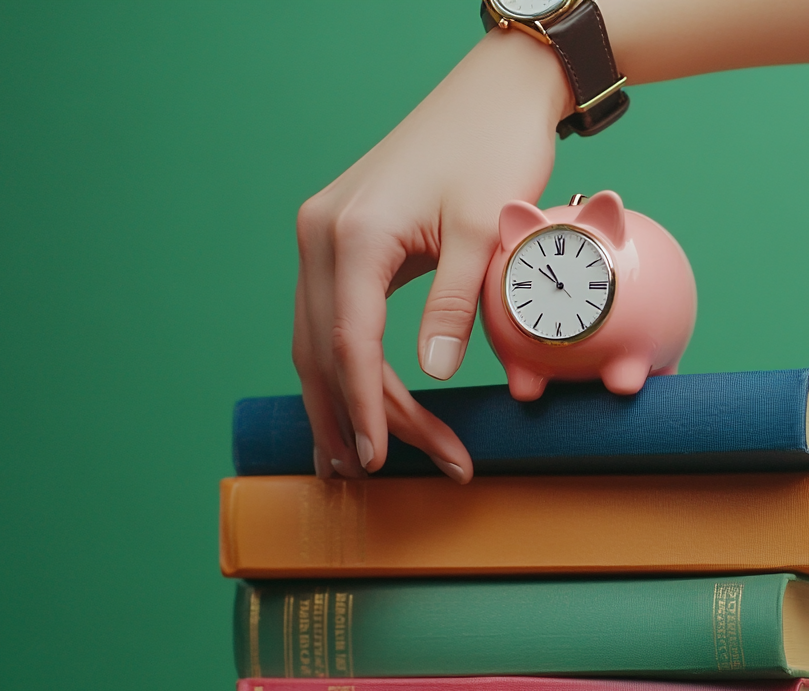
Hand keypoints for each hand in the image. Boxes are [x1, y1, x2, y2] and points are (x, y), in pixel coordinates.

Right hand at [293, 31, 572, 482]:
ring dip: (336, 400)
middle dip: (354, 416)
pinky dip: (341, 366)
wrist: (491, 96)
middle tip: (379, 476)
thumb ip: (455, 305)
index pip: (349, 342)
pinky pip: (329, 317)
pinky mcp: (339, 241)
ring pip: (316, 338)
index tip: (382, 458)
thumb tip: (433, 375)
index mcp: (353, 234)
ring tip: (351, 464)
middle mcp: (321, 235)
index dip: (366, 407)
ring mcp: (323, 237)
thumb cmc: (493, 150)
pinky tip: (351, 407)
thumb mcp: (481, 232)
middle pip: (324, 348)